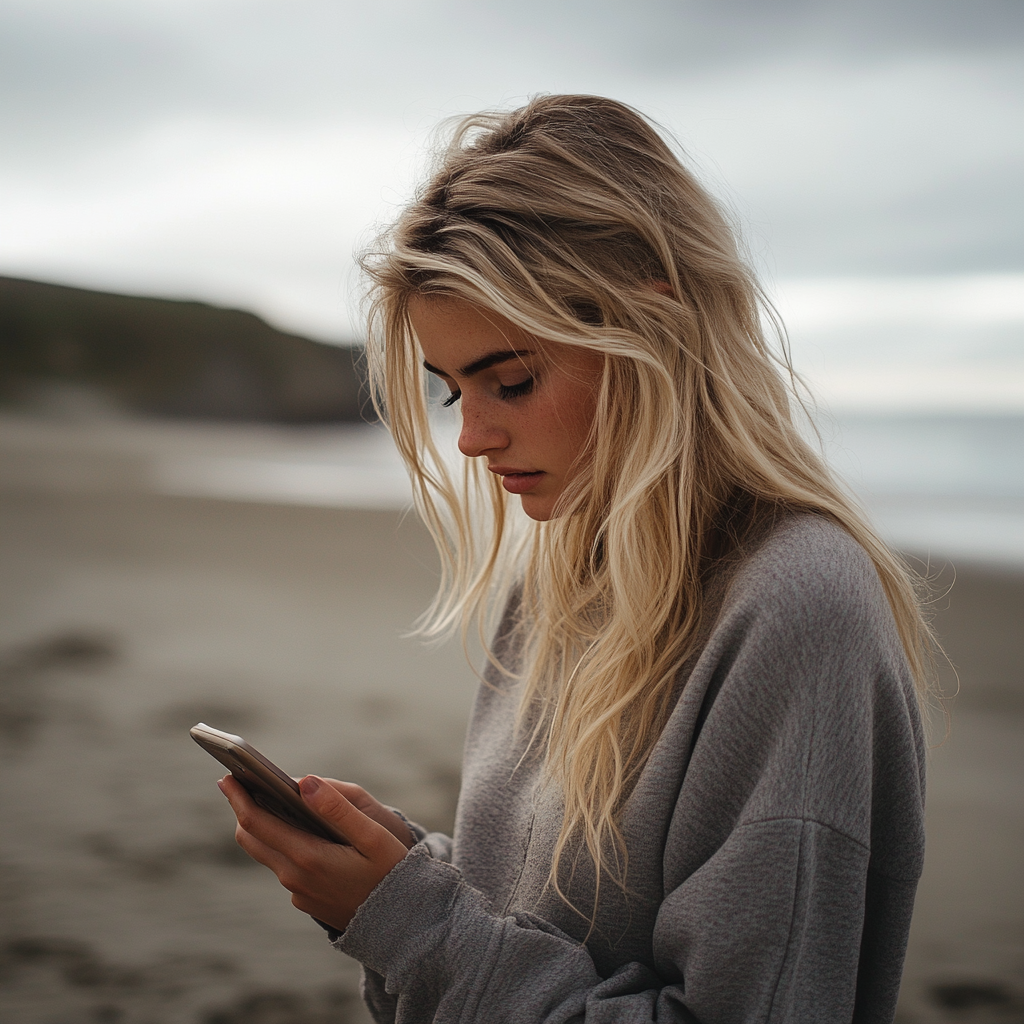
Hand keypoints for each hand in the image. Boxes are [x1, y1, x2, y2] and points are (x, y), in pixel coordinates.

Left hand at [219, 774, 412, 932]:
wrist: (402, 925)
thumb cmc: (392, 873)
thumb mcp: (373, 836)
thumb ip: (338, 808)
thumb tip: (304, 781)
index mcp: (307, 857)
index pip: (256, 822)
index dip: (239, 797)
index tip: (227, 776)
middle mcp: (294, 877)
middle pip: (252, 838)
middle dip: (241, 808)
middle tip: (236, 781)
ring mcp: (298, 892)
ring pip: (267, 852)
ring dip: (261, 825)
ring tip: (265, 798)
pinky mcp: (306, 900)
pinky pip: (284, 866)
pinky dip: (281, 843)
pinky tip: (296, 829)